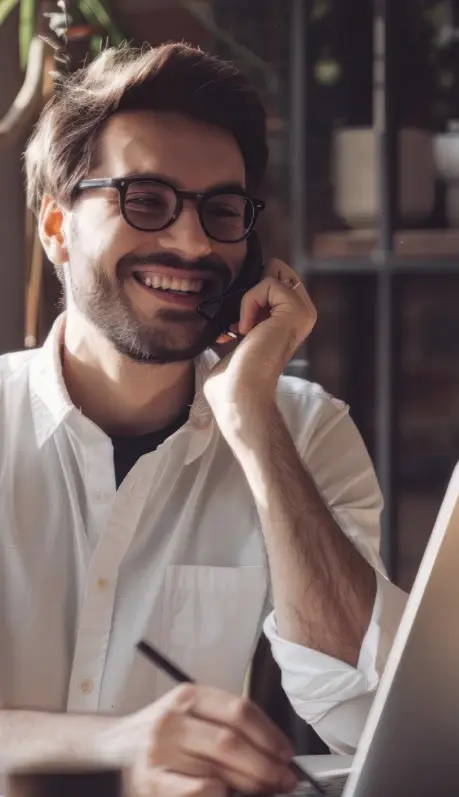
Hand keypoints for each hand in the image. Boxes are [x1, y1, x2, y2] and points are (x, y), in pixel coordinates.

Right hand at [102, 683, 296, 795]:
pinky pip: (198, 790)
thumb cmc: (166, 731)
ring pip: (218, 770)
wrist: (117, 746)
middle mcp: (172, 719)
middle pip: (231, 742)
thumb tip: (275, 750)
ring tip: (265, 788)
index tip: (287, 753)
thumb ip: (227, 723)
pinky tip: (226, 792)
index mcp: (188, 695)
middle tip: (285, 779)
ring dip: (249, 784)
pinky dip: (219, 793)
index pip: (239, 710)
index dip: (269, 734)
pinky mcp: (152, 782)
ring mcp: (160, 751)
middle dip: (266, 765)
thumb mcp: (193, 712)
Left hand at [204, 259, 315, 417]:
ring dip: (248, 299)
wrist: (239, 392)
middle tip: (242, 323)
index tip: (237, 326)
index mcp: (291, 319)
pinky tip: (246, 329)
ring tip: (244, 329)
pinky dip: (249, 303)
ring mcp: (303, 311)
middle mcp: (302, 313)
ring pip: (273, 271)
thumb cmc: (234, 375)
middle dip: (252, 288)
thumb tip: (230, 294)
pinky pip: (268, 283)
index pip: (272, 278)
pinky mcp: (296, 311)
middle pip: (277, 267)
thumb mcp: (240, 334)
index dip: (250, 292)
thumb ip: (245, 312)